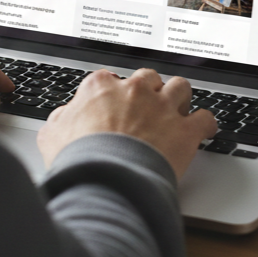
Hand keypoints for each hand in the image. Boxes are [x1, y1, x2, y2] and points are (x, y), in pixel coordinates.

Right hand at [37, 68, 216, 178]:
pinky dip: (205, 125)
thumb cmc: (79, 157)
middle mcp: (134, 90)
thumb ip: (60, 120)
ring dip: (179, 98)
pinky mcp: (185, 130)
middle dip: (149, 91)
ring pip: (180, 87)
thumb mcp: (52, 134)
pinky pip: (204, 118)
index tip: (115, 105)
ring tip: (177, 111)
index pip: (111, 79)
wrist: (107, 178)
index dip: (114, 93)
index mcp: (101, 87)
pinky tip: (203, 131)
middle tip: (146, 108)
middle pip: (148, 78)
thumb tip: (63, 118)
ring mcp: (162, 108)